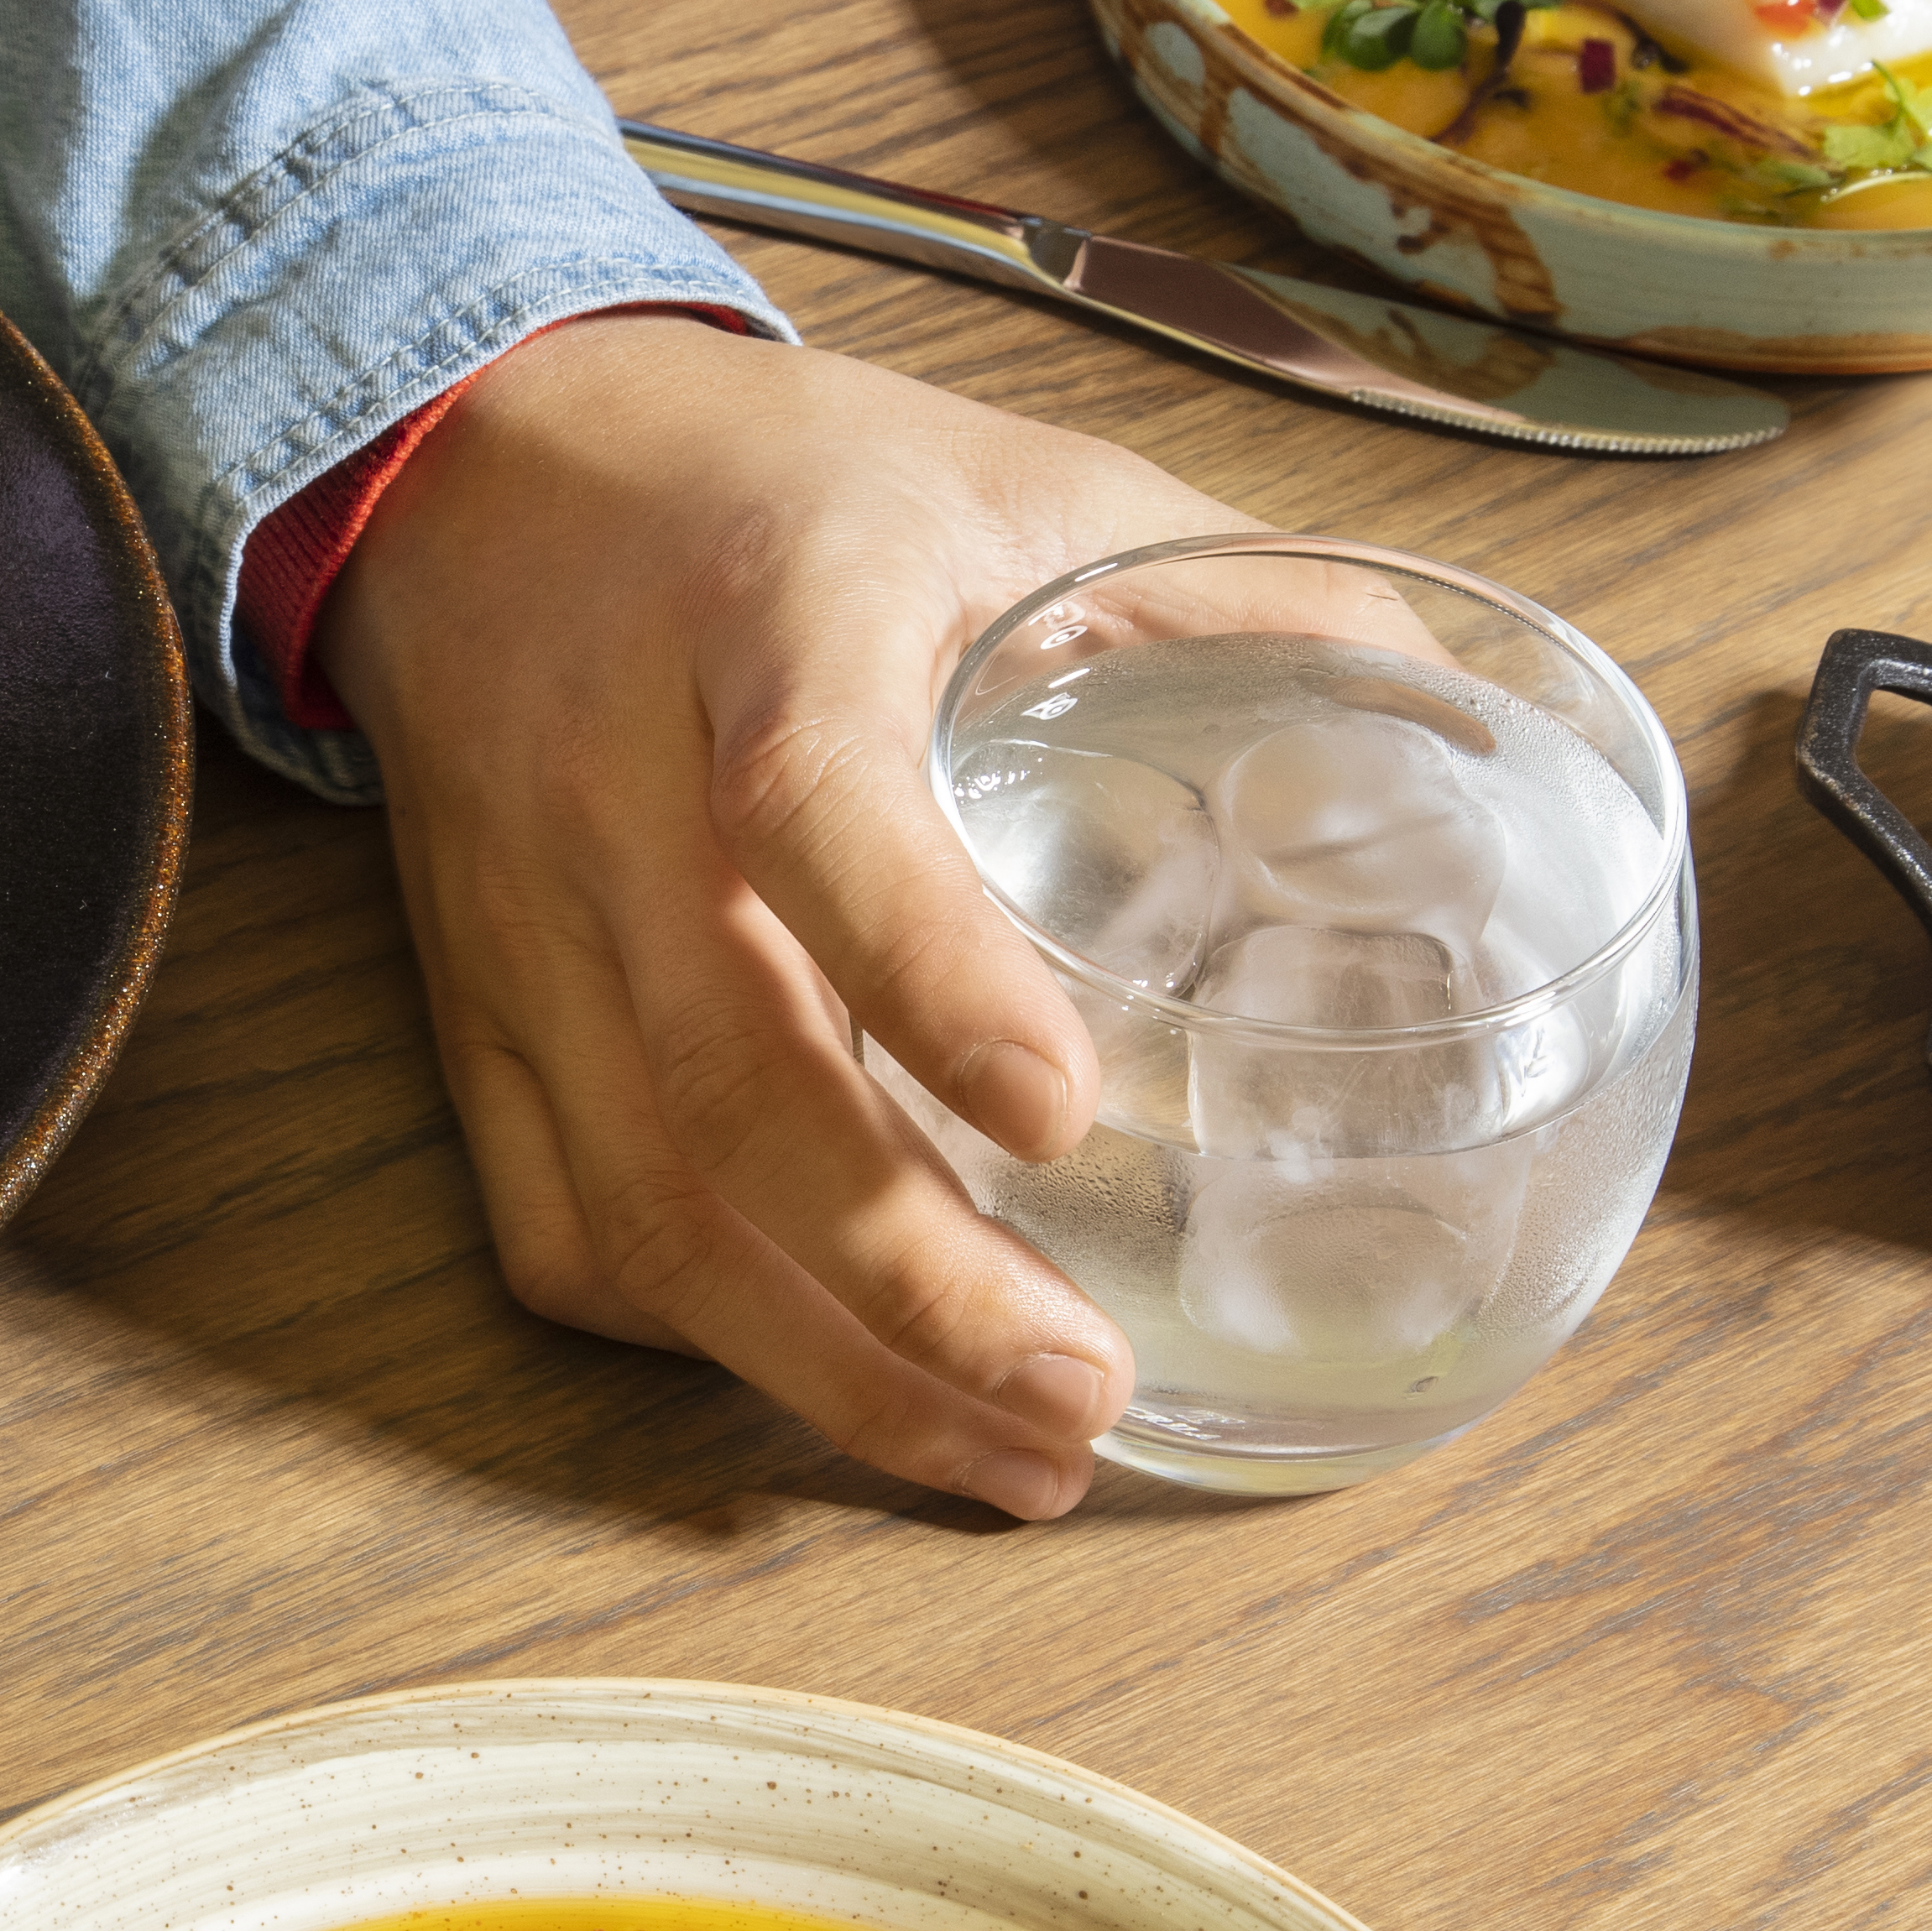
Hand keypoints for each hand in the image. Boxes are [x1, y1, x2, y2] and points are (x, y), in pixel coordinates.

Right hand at [312, 318, 1252, 1517]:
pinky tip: (835, 1381)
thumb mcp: (1011, 475)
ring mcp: (527, 929)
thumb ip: (1231, 589)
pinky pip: (558, 1225)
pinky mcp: (473, 1019)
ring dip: (822, 1361)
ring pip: (641, 1200)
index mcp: (774, 623)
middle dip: (906, 1277)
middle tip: (1083, 1392)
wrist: (472, 475)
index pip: (818, 811)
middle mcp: (620, 792)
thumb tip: (1459, 720)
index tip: (1060, 1113)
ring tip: (1010, 1455)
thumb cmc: (766, 488)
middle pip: (726, 1078)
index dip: (924, 968)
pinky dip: (696, 1336)